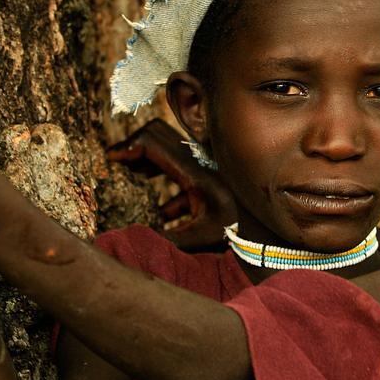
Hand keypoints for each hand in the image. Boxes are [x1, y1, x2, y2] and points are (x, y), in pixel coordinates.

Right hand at [107, 119, 236, 250]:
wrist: (268, 231)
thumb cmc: (238, 231)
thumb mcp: (201, 237)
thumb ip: (166, 240)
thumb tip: (130, 243)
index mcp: (192, 171)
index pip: (154, 142)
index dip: (129, 146)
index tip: (111, 158)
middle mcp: (197, 163)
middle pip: (159, 136)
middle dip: (136, 146)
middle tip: (119, 162)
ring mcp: (203, 168)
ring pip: (170, 151)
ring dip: (149, 161)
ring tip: (135, 176)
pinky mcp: (208, 180)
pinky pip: (182, 173)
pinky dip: (167, 184)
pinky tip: (164, 212)